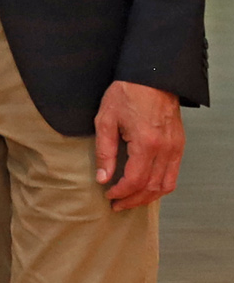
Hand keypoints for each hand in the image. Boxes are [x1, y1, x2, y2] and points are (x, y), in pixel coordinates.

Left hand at [92, 80, 182, 210]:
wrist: (152, 77)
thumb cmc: (126, 94)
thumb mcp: (106, 120)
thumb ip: (104, 151)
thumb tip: (103, 178)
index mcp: (146, 143)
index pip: (135, 180)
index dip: (121, 192)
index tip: (108, 195)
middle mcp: (166, 149)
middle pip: (152, 188)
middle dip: (133, 200)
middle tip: (117, 204)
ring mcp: (176, 148)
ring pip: (166, 185)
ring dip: (148, 197)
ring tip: (130, 200)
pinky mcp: (179, 145)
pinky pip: (173, 174)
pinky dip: (160, 186)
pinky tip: (146, 187)